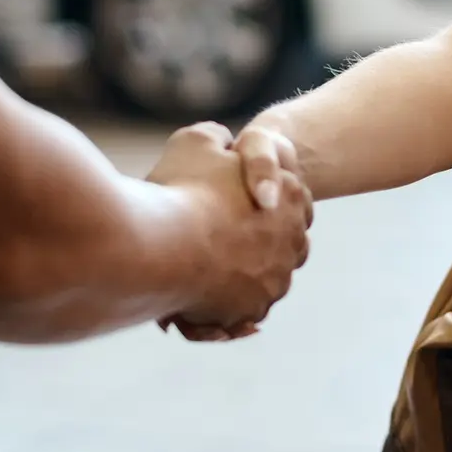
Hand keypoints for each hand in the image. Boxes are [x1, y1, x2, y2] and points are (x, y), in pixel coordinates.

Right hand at [145, 122, 311, 337]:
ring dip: (239, 277)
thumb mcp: (195, 142)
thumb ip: (215, 138)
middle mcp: (294, 239)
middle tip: (218, 241)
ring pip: (261, 280)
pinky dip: (225, 309)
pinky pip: (241, 313)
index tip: (229, 206)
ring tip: (203, 270)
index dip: (257, 203)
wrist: (158, 247)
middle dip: (255, 244)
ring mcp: (277, 279)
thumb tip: (221, 141)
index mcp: (291, 194)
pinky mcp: (253, 310)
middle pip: (280, 244)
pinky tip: (199, 299)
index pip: (288, 202)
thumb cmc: (178, 191)